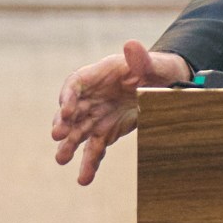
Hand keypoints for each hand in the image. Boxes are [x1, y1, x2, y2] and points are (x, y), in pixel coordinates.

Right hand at [51, 40, 191, 186]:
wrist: (165, 88)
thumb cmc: (157, 71)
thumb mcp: (153, 65)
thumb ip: (141, 59)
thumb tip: (131, 44)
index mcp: (99, 76)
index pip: (76, 84)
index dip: (68, 97)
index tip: (66, 111)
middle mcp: (93, 97)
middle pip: (72, 110)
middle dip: (63, 123)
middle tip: (57, 136)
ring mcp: (97, 116)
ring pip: (79, 132)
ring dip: (70, 145)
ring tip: (61, 160)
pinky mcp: (106, 133)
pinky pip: (95, 148)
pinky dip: (90, 163)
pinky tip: (84, 178)